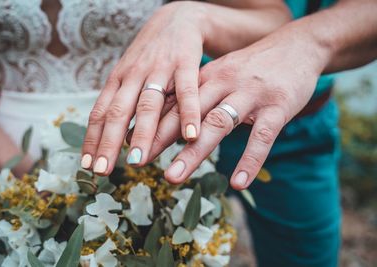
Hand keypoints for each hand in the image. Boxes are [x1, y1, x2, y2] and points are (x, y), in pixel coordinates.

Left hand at [82, 2, 206, 173]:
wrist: (177, 19)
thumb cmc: (151, 56)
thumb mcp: (130, 75)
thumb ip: (124, 103)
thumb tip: (117, 140)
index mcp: (118, 80)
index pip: (100, 112)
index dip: (92, 139)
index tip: (86, 165)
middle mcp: (133, 74)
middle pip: (118, 112)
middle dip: (108, 142)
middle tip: (102, 170)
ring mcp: (159, 68)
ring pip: (148, 104)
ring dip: (142, 134)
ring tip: (138, 161)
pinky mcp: (185, 62)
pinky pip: (186, 90)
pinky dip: (188, 113)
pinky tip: (190, 135)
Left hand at [144, 28, 329, 189]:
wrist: (296, 46)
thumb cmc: (251, 68)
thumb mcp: (220, 76)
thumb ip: (198, 99)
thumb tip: (170, 126)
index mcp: (206, 78)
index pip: (173, 104)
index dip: (149, 125)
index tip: (129, 146)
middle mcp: (224, 84)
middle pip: (188, 115)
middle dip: (160, 140)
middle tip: (138, 163)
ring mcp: (251, 95)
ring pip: (218, 124)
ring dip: (193, 152)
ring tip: (173, 177)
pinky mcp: (277, 107)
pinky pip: (262, 137)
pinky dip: (249, 160)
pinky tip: (238, 183)